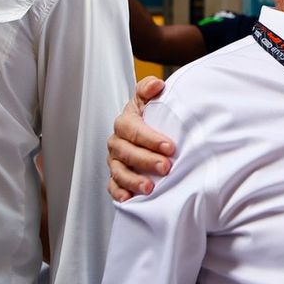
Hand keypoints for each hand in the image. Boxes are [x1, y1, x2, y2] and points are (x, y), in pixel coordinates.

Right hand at [106, 76, 174, 201]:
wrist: (151, 133)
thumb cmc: (152, 116)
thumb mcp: (150, 100)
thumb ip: (149, 89)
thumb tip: (157, 84)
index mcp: (126, 122)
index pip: (132, 128)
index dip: (150, 138)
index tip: (170, 147)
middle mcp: (117, 141)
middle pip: (126, 151)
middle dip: (146, 160)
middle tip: (165, 167)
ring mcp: (115, 160)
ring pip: (118, 171)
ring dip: (133, 180)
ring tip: (150, 188)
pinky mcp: (116, 176)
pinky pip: (113, 186)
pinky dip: (119, 193)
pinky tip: (129, 199)